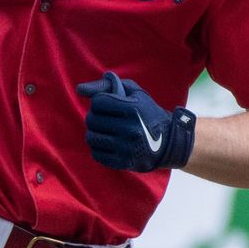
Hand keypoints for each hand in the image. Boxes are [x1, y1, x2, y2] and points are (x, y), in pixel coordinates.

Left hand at [77, 70, 195, 172]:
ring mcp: (126, 148)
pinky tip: (108, 144)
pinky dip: (98, 148)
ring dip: (94, 133)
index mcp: (134, 109)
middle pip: (92, 120)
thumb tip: (79, 89)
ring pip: (91, 137)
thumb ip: (108, 85)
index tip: (108, 105)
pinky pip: (96, 154)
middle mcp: (130, 129)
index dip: (99, 102)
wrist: (169, 143)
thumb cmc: (148, 113)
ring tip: (105, 131)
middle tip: (105, 119)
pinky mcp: (123, 162)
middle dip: (95, 117)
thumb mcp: (135, 93)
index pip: (98, 102)